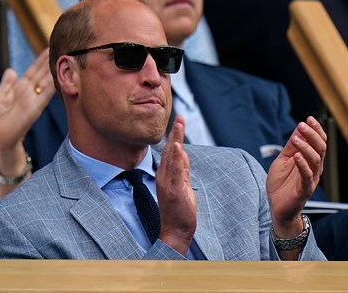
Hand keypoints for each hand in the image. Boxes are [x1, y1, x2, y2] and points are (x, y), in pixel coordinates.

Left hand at [0, 49, 53, 151]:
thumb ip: (6, 84)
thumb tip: (11, 70)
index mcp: (19, 88)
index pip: (32, 71)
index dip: (39, 60)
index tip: (47, 48)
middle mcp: (29, 92)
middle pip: (41, 73)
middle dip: (49, 60)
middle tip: (60, 46)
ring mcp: (33, 100)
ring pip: (46, 81)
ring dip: (54, 69)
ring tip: (64, 57)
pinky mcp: (35, 108)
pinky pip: (46, 94)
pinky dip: (54, 85)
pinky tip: (60, 75)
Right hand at [155, 116, 196, 255]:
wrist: (176, 230)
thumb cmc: (180, 210)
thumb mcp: (183, 185)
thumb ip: (183, 170)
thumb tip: (183, 154)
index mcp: (166, 174)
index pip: (171, 151)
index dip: (175, 136)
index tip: (179, 121)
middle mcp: (164, 176)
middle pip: (170, 150)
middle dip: (175, 133)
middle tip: (179, 117)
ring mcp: (168, 183)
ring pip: (172, 157)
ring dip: (175, 140)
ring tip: (178, 125)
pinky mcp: (174, 190)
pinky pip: (176, 172)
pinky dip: (177, 159)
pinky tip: (179, 148)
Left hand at [266, 116, 325, 233]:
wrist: (276, 206)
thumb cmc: (280, 183)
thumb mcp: (282, 160)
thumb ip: (290, 147)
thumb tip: (298, 129)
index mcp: (309, 160)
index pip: (318, 143)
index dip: (315, 130)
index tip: (309, 118)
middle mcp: (314, 169)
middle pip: (320, 149)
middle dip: (312, 135)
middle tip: (302, 125)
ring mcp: (310, 179)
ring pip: (315, 160)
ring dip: (306, 147)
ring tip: (296, 138)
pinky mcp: (305, 190)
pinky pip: (307, 176)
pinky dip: (303, 165)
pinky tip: (297, 156)